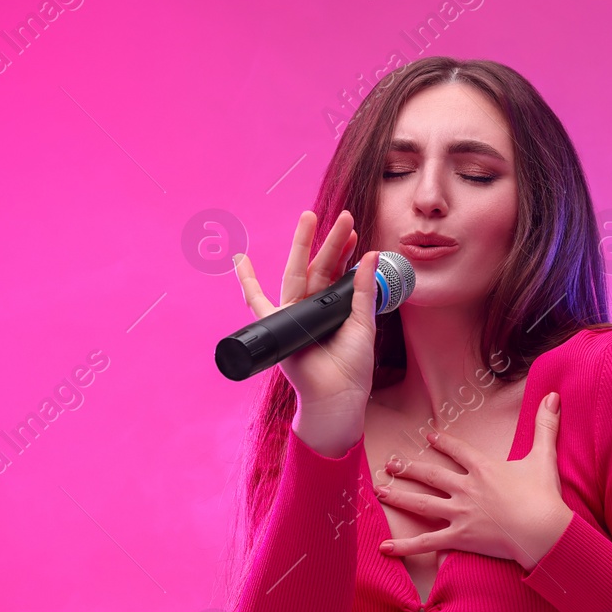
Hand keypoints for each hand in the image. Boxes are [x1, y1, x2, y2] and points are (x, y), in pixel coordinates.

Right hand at [233, 209, 379, 449]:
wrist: (336, 395)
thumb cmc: (351, 367)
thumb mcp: (363, 323)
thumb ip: (363, 289)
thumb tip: (372, 255)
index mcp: (333, 308)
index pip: (337, 273)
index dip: (345, 252)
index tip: (353, 231)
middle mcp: (312, 308)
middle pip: (320, 267)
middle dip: (329, 241)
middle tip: (342, 216)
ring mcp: (293, 315)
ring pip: (298, 274)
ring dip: (304, 246)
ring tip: (309, 218)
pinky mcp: (277, 326)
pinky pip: (257, 302)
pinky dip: (247, 282)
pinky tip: (240, 260)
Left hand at [375, 393, 574, 570]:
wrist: (543, 530)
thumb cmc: (544, 496)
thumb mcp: (544, 457)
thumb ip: (546, 426)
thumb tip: (554, 395)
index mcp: (483, 468)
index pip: (457, 451)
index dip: (442, 442)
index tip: (428, 436)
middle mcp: (466, 488)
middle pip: (431, 475)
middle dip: (408, 468)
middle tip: (390, 464)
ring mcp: (460, 513)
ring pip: (421, 503)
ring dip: (398, 496)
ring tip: (380, 491)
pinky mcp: (460, 537)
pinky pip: (427, 542)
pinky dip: (406, 546)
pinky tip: (385, 548)